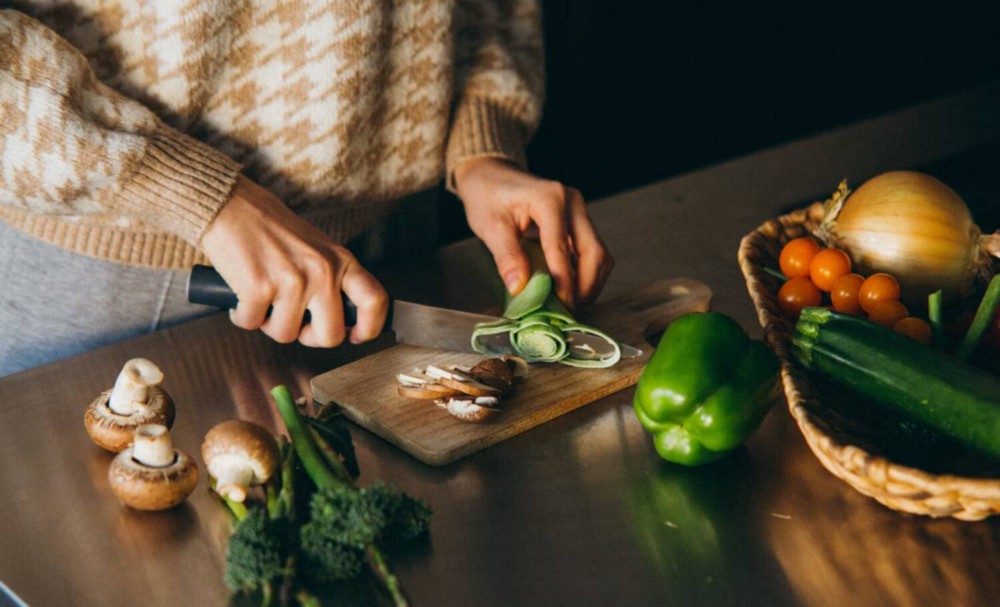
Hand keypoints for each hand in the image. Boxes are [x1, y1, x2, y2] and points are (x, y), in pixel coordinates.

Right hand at [200, 176, 387, 346]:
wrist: (231, 206)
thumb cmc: (270, 228)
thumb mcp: (317, 248)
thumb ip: (332, 278)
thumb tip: (338, 321)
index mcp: (340, 260)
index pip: (374, 300)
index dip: (369, 328)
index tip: (356, 336)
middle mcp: (322, 271)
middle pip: (331, 335)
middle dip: (309, 337)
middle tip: (295, 323)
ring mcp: (292, 281)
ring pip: (286, 334)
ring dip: (269, 323)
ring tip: (263, 298)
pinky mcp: (259, 288)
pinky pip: (252, 324)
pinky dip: (242, 315)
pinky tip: (243, 295)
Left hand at [454, 158, 613, 307]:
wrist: (491, 176)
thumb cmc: (487, 197)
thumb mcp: (490, 227)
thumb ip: (507, 257)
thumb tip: (520, 288)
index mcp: (550, 199)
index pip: (562, 249)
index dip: (563, 283)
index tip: (559, 308)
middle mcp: (572, 202)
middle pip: (594, 252)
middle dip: (585, 287)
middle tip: (568, 312)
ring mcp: (579, 211)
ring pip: (599, 255)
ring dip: (589, 284)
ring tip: (570, 305)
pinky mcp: (579, 222)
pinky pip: (591, 252)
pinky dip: (585, 275)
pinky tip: (570, 290)